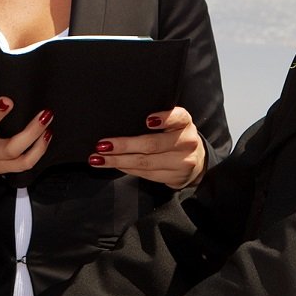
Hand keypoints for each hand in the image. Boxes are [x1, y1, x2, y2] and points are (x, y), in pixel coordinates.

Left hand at [91, 105, 205, 188]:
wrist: (197, 161)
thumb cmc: (176, 135)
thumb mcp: (173, 122)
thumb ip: (158, 118)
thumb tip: (121, 120)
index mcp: (185, 123)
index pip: (178, 117)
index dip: (164, 118)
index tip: (147, 120)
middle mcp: (187, 142)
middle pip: (153, 144)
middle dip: (124, 145)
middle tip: (102, 145)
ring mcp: (182, 162)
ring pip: (146, 163)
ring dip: (118, 161)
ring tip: (98, 159)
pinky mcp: (175, 178)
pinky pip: (146, 174)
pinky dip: (126, 169)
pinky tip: (113, 164)